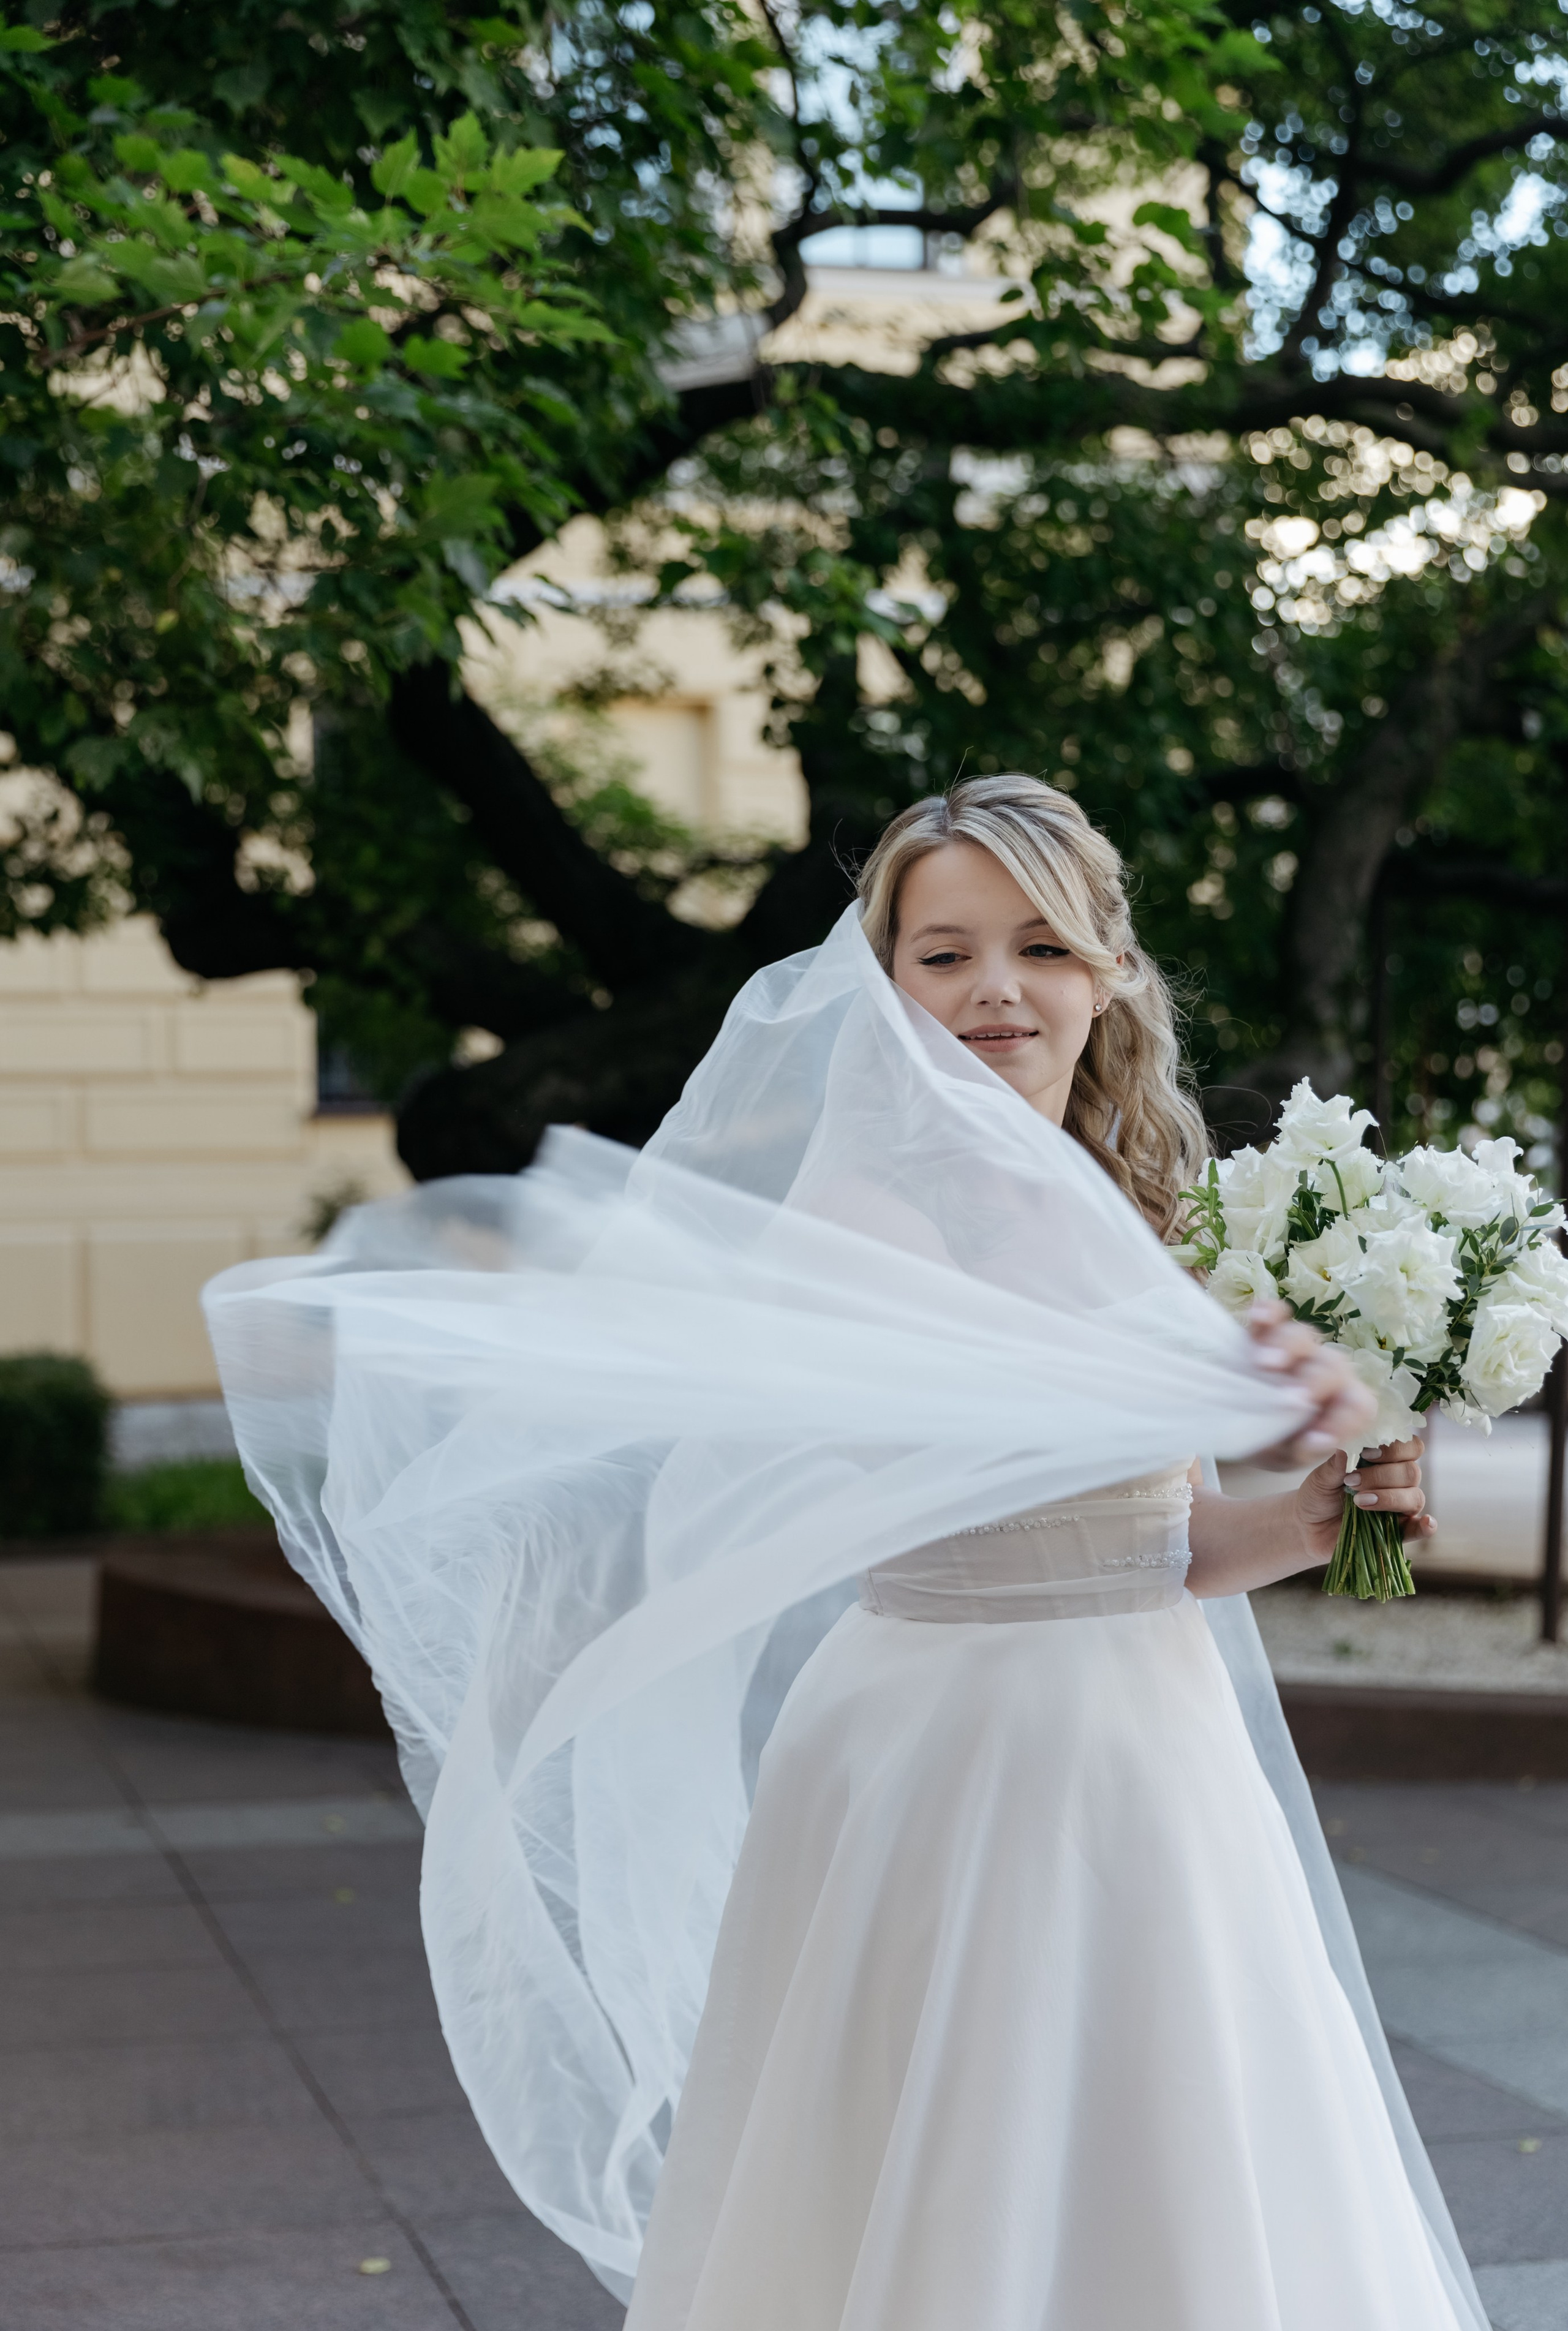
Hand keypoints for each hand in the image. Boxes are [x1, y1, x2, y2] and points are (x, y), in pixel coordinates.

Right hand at [1241, 1300, 1379, 1470]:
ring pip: (1304, 1336)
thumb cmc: (1278, 1441)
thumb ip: (1306, 1449)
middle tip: (1290, 1398)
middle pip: (1332, 1367)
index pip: (1359, 1407)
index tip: (1316, 1437)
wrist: (1245, 1424)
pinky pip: (1275, 1315)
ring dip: (1286, 1346)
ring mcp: (1300, 1349)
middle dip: (1313, 1382)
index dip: (1343, 1421)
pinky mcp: (1268, 1333)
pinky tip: (1257, 1316)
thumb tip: (1316, 1440)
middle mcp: (1329, 1372)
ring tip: (1263, 1363)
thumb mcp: (1291, 1456)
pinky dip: (1268, 1313)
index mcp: (1345, 1404)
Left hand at [1294, 1436, 1432, 1564]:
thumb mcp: (1321, 1477)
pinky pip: (1418, 1529)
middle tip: (1352, 1482)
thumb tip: (1350, 1446)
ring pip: (1414, 1497)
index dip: (1394, 1448)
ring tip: (1358, 1502)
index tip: (1368, 1453)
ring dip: (1389, 1498)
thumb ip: (1338, 1463)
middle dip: (1383, 1475)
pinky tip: (1427, 1522)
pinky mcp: (1396, 1532)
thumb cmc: (1317, 1495)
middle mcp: (1397, 1481)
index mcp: (1383, 1461)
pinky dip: (1426, 1526)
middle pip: (1411, 1472)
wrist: (1306, 1527)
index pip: (1408, 1446)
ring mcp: (1399, 1507)